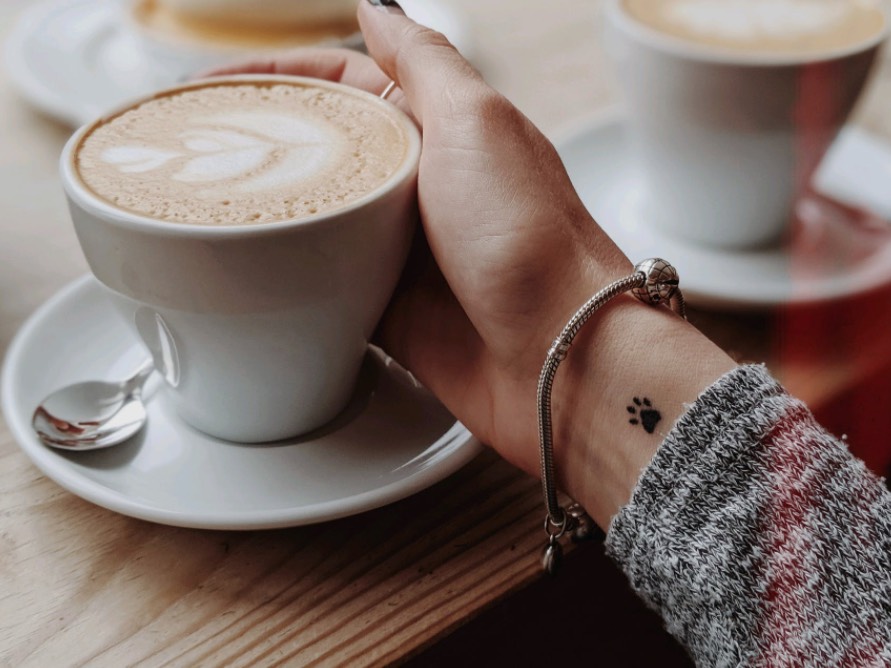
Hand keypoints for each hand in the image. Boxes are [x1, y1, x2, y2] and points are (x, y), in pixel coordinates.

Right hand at [209, 1, 735, 527]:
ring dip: (269, 214)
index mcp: (441, 129)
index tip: (212, 84)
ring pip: (318, 220)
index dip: (277, 76)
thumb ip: (424, 62)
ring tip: (200, 207)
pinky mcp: (390, 308)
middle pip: (324, 150)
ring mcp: (402, 249)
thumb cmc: (528, 238)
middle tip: (189, 148)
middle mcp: (421, 185)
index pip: (344, 83)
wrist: (558, 355)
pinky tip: (245, 272)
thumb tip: (379, 6)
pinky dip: (288, 278)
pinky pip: (324, 285)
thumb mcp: (476, 121)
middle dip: (261, 145)